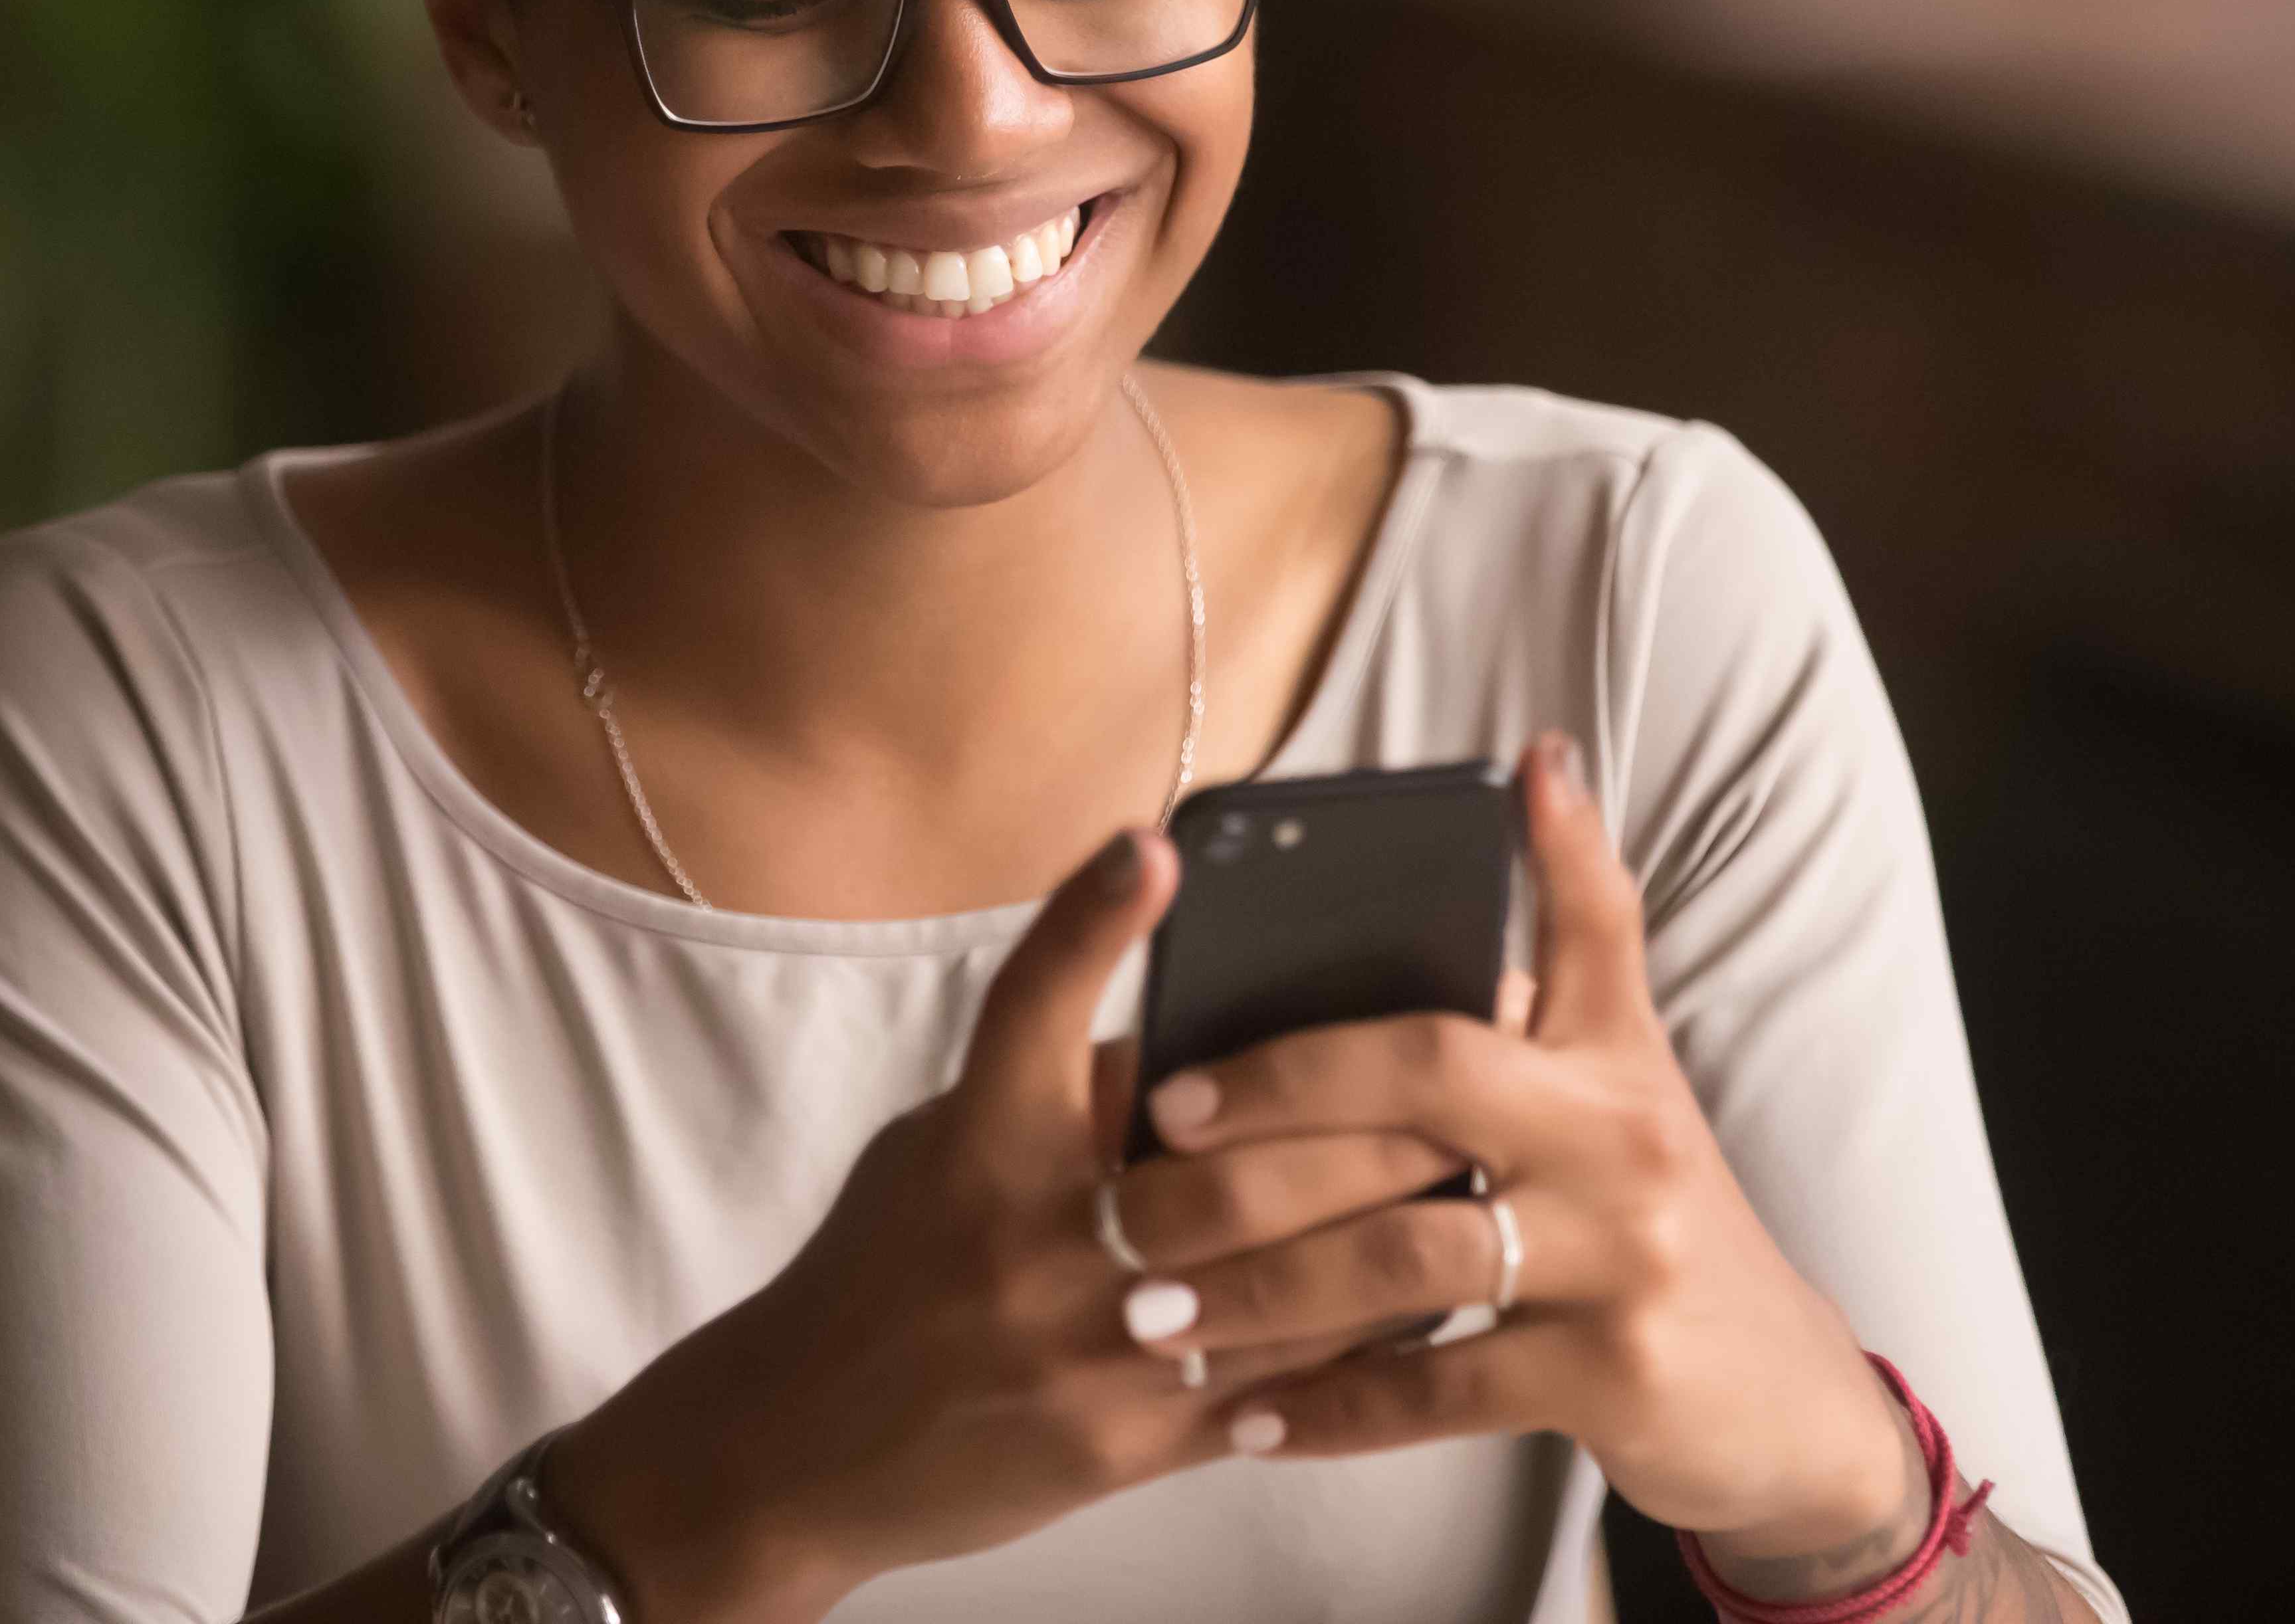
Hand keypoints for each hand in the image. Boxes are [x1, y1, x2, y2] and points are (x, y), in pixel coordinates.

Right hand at [541, 825, 1474, 1619]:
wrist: (803, 1450)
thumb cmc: (888, 1269)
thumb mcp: (947, 1150)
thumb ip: (1064, 1095)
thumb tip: (1214, 1032)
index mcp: (975, 1142)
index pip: (1029, 1003)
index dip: (1090, 917)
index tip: (1156, 845)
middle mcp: (1029, 1239)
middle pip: (1232, 1159)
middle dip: (1373, 1117)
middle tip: (1478, 1064)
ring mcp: (1084, 1350)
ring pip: (1284, 1282)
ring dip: (1396, 1229)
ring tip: (1491, 1179)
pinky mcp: (1123, 1447)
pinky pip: (1276, 1388)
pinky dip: (1362, 1342)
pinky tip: (1428, 1301)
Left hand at [1122, 733, 1925, 1563]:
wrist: (1780, 1400)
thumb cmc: (1652, 1221)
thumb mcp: (1623, 1083)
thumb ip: (1567, 950)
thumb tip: (1536, 762)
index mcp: (1614, 1053)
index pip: (1575, 920)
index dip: (1520, 851)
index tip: (1391, 820)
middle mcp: (1624, 1136)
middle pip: (1425, 1074)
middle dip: (1269, 1101)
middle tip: (1147, 1135)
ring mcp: (1623, 1256)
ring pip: (1404, 1250)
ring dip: (1262, 1285)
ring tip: (1153, 1308)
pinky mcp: (1612, 1375)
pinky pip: (1439, 1387)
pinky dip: (1331, 1408)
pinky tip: (1242, 1423)